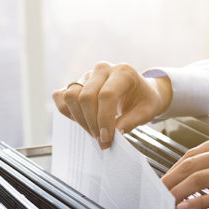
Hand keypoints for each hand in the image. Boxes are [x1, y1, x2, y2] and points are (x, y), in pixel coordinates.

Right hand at [52, 62, 171, 147]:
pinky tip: (81, 121)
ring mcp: (87, 75)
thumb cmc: (144, 101)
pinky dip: (67, 111)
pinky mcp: (77, 83)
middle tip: (102, 139)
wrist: (140, 92)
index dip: (104, 119)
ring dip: (80, 119)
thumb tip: (114, 133)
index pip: (107, 95)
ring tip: (93, 131)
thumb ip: (131, 122)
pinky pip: (61, 96)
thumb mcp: (146, 112)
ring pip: (71, 96)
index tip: (107, 138)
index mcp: (123, 72)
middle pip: (86, 97)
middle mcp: (103, 69)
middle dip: (92, 123)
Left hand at [162, 128, 208, 208]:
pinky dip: (199, 202)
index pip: (194, 153)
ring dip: (179, 190)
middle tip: (159, 189)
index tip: (166, 177)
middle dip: (171, 178)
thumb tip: (200, 166)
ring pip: (200, 178)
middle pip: (191, 164)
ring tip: (168, 198)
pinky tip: (186, 206)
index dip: (175, 167)